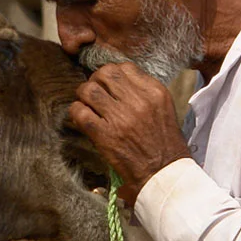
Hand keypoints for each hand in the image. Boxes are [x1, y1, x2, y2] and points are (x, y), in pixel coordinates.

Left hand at [69, 62, 190, 205]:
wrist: (164, 173)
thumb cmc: (164, 142)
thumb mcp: (163, 108)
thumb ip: (143, 91)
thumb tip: (117, 80)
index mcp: (154, 92)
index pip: (124, 67)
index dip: (112, 74)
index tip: (109, 85)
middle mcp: (138, 101)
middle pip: (104, 73)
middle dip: (95, 81)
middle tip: (94, 93)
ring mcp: (120, 118)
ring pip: (88, 90)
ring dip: (83, 96)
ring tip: (87, 105)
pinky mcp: (105, 135)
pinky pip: (80, 112)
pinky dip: (76, 112)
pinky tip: (81, 119)